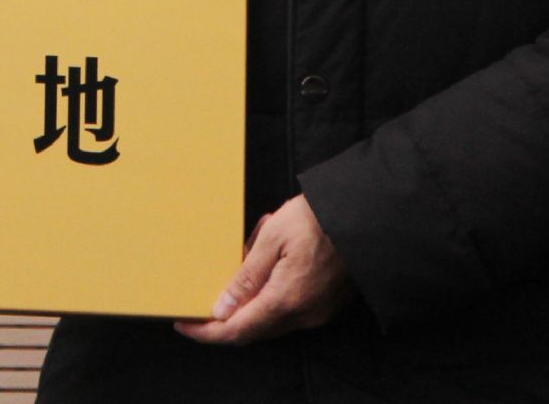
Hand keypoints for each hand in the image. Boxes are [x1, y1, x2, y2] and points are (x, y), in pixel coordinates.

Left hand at [175, 193, 350, 345]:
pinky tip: (268, 263)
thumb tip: (222, 308)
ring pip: (270, 319)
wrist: (363, 215)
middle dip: (226, 315)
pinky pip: (288, 310)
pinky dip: (269, 295)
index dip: (208, 332)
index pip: (237, 330)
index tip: (185, 325)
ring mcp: (317, 313)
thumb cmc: (316, 219)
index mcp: (286, 300)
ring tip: (247, 255)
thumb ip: (246, 277)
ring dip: (250, 299)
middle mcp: (303, 315)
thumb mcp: (271, 238)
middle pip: (253, 329)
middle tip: (206, 291)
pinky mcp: (326, 306)